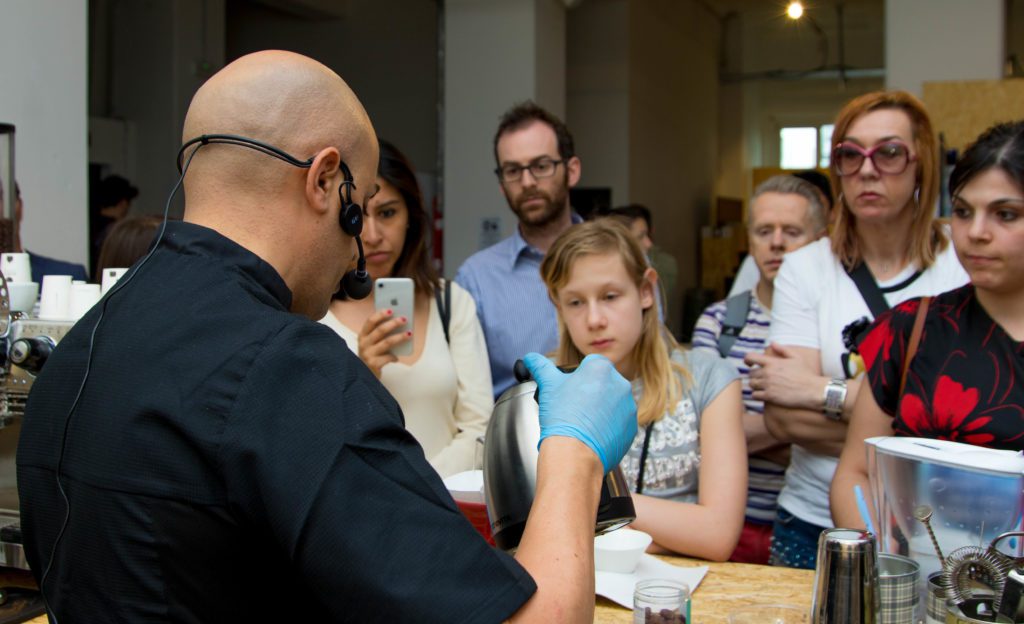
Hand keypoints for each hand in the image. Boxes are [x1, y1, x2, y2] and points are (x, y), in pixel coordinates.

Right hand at [356, 308, 410, 377]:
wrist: (363, 376)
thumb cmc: (371, 356)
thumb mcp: (371, 344)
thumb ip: (380, 335)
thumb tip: (398, 324)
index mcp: (362, 336)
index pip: (370, 322)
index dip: (380, 315)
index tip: (391, 310)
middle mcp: (363, 344)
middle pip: (380, 330)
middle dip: (393, 323)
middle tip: (404, 319)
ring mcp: (368, 354)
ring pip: (387, 342)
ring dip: (399, 337)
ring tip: (409, 333)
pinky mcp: (373, 364)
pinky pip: (388, 357)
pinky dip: (394, 356)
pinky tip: (397, 357)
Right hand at [522, 352, 636, 473]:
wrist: (574, 454)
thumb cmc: (562, 417)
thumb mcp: (548, 385)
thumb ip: (541, 366)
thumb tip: (531, 358)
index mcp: (601, 368)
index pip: (590, 364)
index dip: (579, 376)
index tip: (571, 389)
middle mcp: (620, 385)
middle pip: (603, 383)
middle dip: (591, 392)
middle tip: (575, 406)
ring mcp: (628, 407)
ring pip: (612, 403)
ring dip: (601, 409)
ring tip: (583, 422)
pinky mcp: (631, 428)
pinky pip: (619, 422)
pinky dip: (609, 426)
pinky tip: (593, 433)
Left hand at [744, 343, 819, 408]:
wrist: (812, 390)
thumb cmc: (806, 374)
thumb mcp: (796, 358)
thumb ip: (782, 350)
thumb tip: (773, 343)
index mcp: (772, 362)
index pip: (750, 357)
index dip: (747, 360)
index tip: (749, 364)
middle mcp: (767, 373)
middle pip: (751, 373)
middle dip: (755, 375)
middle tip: (763, 379)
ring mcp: (767, 385)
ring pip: (751, 384)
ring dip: (755, 385)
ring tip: (764, 387)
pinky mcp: (769, 396)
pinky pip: (754, 395)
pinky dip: (757, 395)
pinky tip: (764, 394)